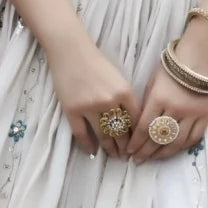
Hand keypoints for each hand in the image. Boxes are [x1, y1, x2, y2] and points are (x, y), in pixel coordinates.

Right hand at [44, 31, 139, 158]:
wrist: (70, 51)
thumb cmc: (96, 62)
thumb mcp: (118, 78)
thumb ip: (126, 99)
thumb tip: (130, 123)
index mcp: (124, 92)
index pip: (136, 121)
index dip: (137, 136)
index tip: (137, 145)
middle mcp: (109, 101)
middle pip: (121, 132)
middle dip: (124, 147)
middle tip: (126, 156)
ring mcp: (90, 107)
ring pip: (103, 135)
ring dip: (109, 148)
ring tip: (112, 155)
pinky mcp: (72, 110)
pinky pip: (81, 134)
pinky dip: (87, 145)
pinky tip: (92, 152)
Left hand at [126, 63, 207, 162]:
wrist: (199, 59)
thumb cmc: (171, 70)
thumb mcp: (152, 84)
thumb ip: (146, 105)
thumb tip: (138, 128)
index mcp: (158, 99)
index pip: (144, 127)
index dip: (136, 143)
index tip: (129, 151)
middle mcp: (175, 109)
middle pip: (158, 138)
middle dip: (146, 152)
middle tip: (138, 160)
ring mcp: (192, 114)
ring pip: (176, 142)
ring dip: (162, 154)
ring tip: (153, 159)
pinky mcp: (205, 116)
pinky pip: (194, 138)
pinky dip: (182, 147)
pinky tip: (172, 151)